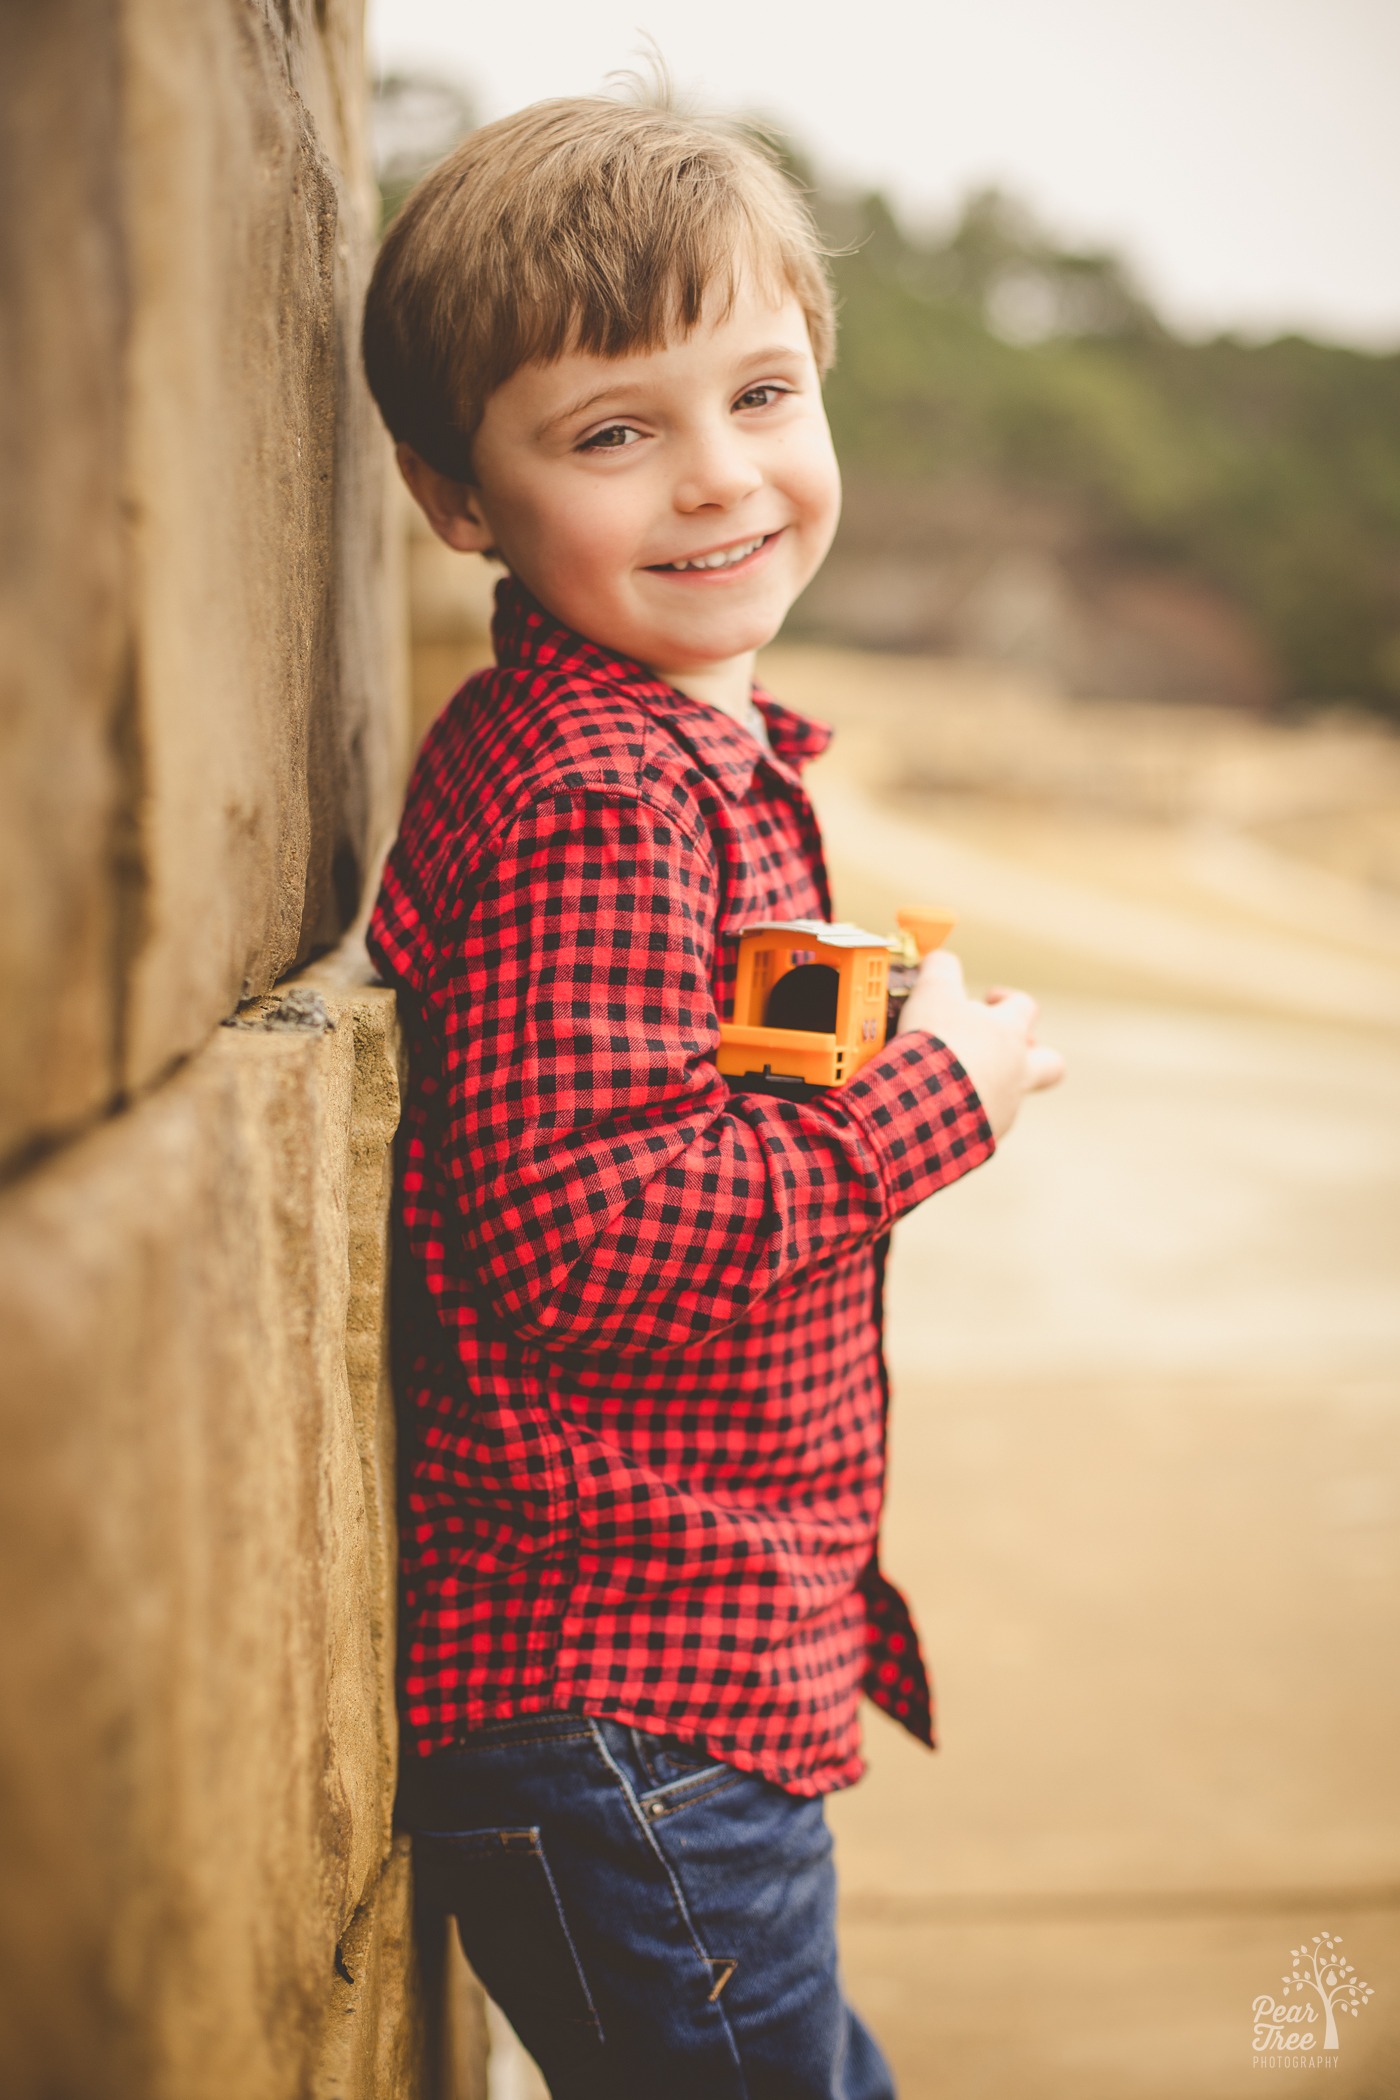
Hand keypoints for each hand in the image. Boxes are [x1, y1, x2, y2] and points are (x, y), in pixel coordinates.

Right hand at [895, 949, 1063, 1140]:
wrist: (927, 1104)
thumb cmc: (937, 1044)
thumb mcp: (933, 993)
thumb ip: (940, 970)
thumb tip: (939, 958)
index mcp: (1009, 1033)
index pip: (1026, 1008)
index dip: (1008, 1000)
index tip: (987, 999)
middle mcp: (1017, 1073)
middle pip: (1050, 1065)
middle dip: (1034, 1057)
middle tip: (1003, 1053)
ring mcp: (1005, 1109)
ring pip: (1011, 1099)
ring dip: (988, 1089)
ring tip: (948, 1084)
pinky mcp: (982, 1139)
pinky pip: (979, 1127)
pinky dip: (962, 1118)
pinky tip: (934, 1111)